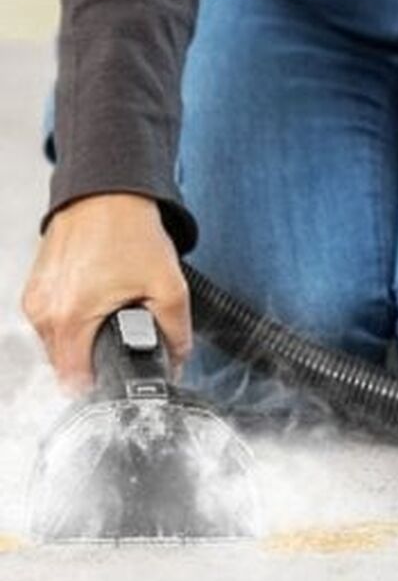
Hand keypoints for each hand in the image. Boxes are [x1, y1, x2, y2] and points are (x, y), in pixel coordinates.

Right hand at [22, 193, 191, 394]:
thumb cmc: (129, 232)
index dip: (102, 388)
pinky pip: (54, 322)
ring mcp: (35, 298)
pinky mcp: (36, 287)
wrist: (107, 192)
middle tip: (125, 346)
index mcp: (69, 319)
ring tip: (112, 321)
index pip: (74, 381)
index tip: (121, 384)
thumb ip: (176, 331)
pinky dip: (74, 322)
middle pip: (66, 366)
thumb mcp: (168, 286)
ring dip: (85, 343)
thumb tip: (178, 360)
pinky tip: (99, 308)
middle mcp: (43, 312)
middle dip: (96, 364)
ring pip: (58, 345)